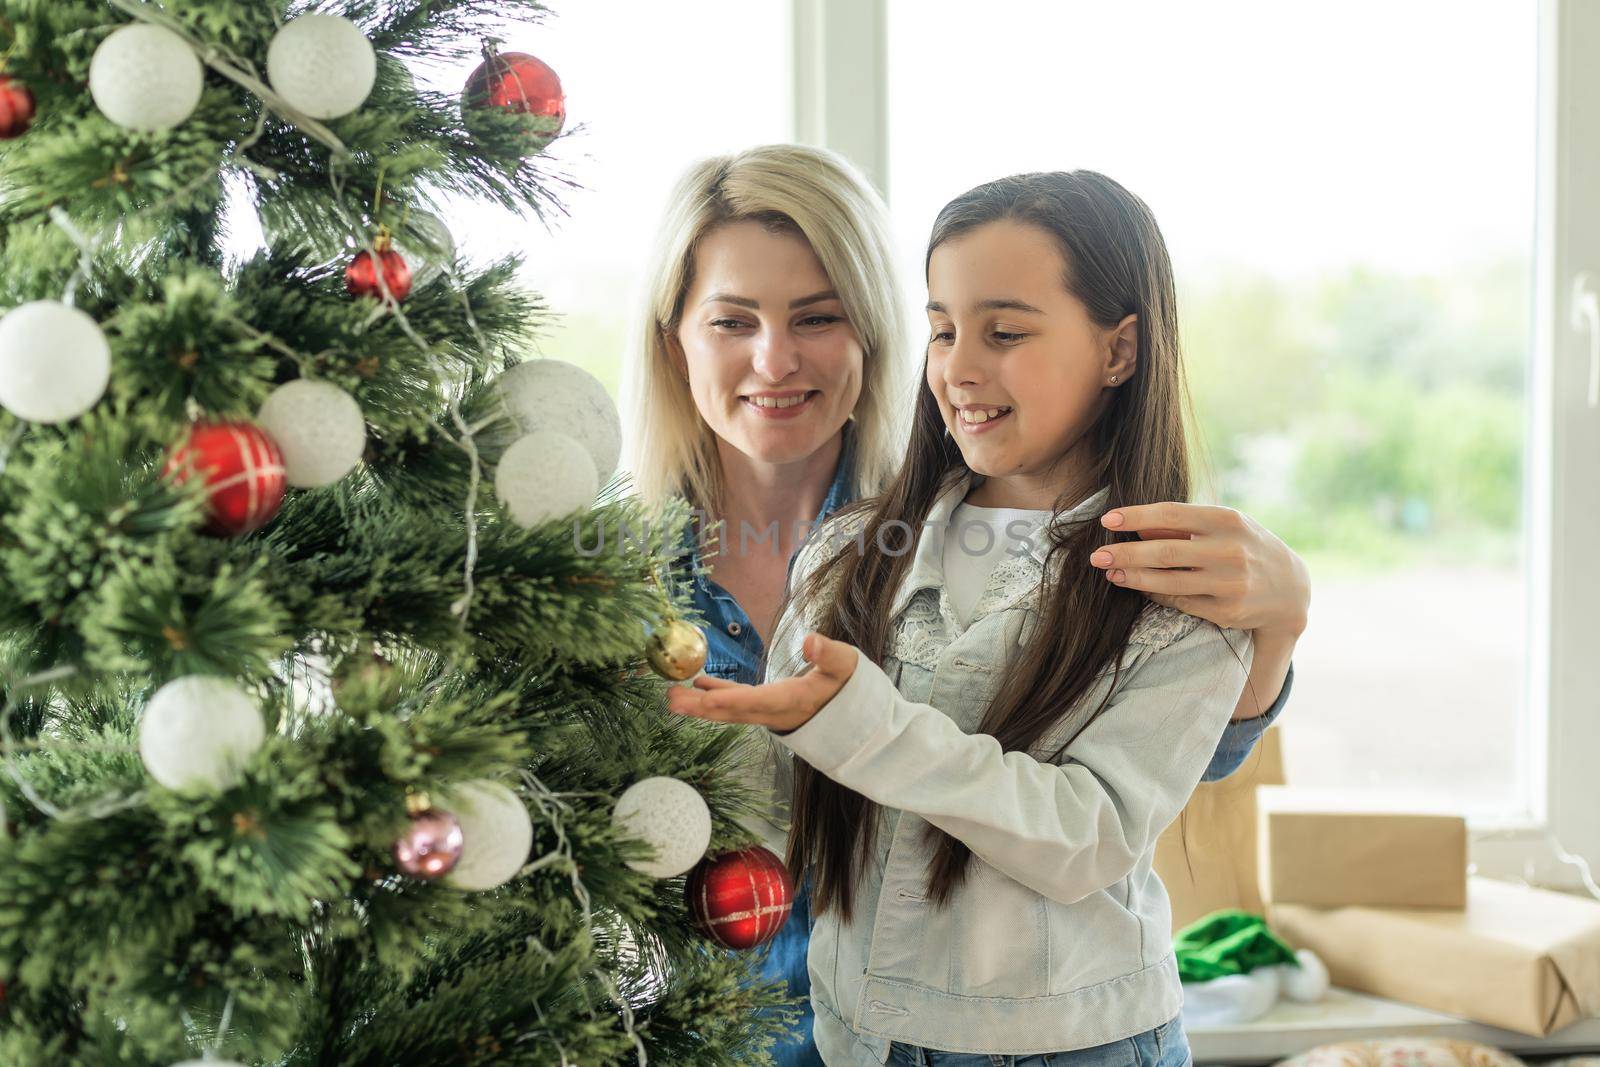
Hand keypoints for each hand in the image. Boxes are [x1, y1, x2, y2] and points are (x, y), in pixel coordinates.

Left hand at [665, 633, 859, 733]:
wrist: (850, 717)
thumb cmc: (846, 687)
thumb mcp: (846, 666)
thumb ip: (829, 654)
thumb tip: (811, 640)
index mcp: (792, 701)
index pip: (759, 701)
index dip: (733, 701)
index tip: (707, 699)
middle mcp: (774, 712)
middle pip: (733, 711)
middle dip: (701, 708)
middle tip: (672, 700)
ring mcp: (766, 712)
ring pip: (729, 710)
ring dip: (700, 705)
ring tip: (672, 698)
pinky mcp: (764, 706)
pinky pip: (735, 703)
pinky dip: (716, 696)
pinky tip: (698, 685)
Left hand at [1090, 503, 1309, 638]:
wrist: (1290, 590)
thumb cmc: (1245, 546)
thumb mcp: (1223, 526)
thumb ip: (1182, 526)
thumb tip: (1134, 525)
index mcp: (1228, 520)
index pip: (1172, 514)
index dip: (1136, 516)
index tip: (1108, 520)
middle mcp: (1230, 551)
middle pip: (1164, 552)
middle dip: (1125, 554)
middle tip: (1097, 556)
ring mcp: (1229, 584)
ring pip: (1168, 581)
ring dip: (1133, 577)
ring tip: (1111, 573)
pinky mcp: (1227, 611)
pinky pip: (1179, 601)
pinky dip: (1155, 593)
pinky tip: (1138, 585)